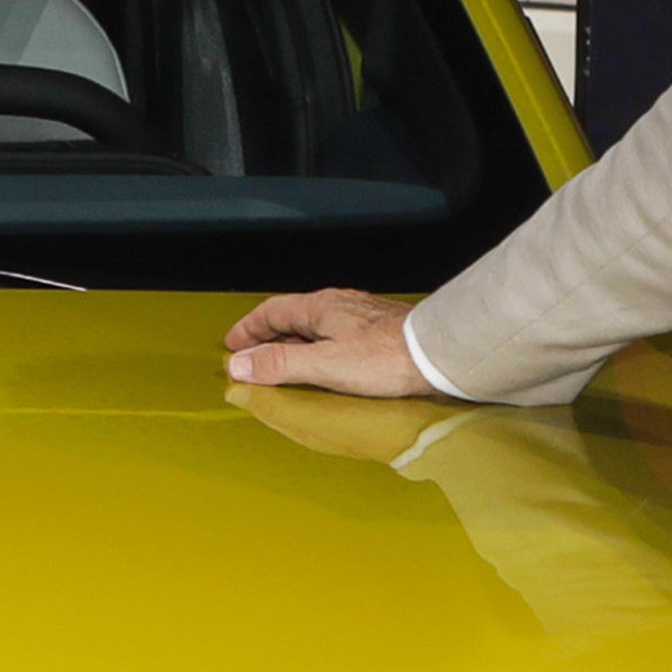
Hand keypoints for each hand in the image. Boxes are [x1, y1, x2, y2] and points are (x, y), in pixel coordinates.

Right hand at [223, 288, 434, 397]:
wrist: (438, 354)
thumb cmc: (388, 358)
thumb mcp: (324, 365)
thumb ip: (280, 363)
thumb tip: (241, 364)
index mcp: (321, 308)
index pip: (271, 311)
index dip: (248, 329)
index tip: (233, 344)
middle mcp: (339, 306)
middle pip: (292, 317)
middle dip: (268, 336)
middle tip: (252, 356)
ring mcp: (360, 317)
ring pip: (315, 326)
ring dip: (293, 342)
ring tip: (284, 363)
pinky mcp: (378, 332)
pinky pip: (335, 336)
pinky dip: (318, 348)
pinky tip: (325, 365)